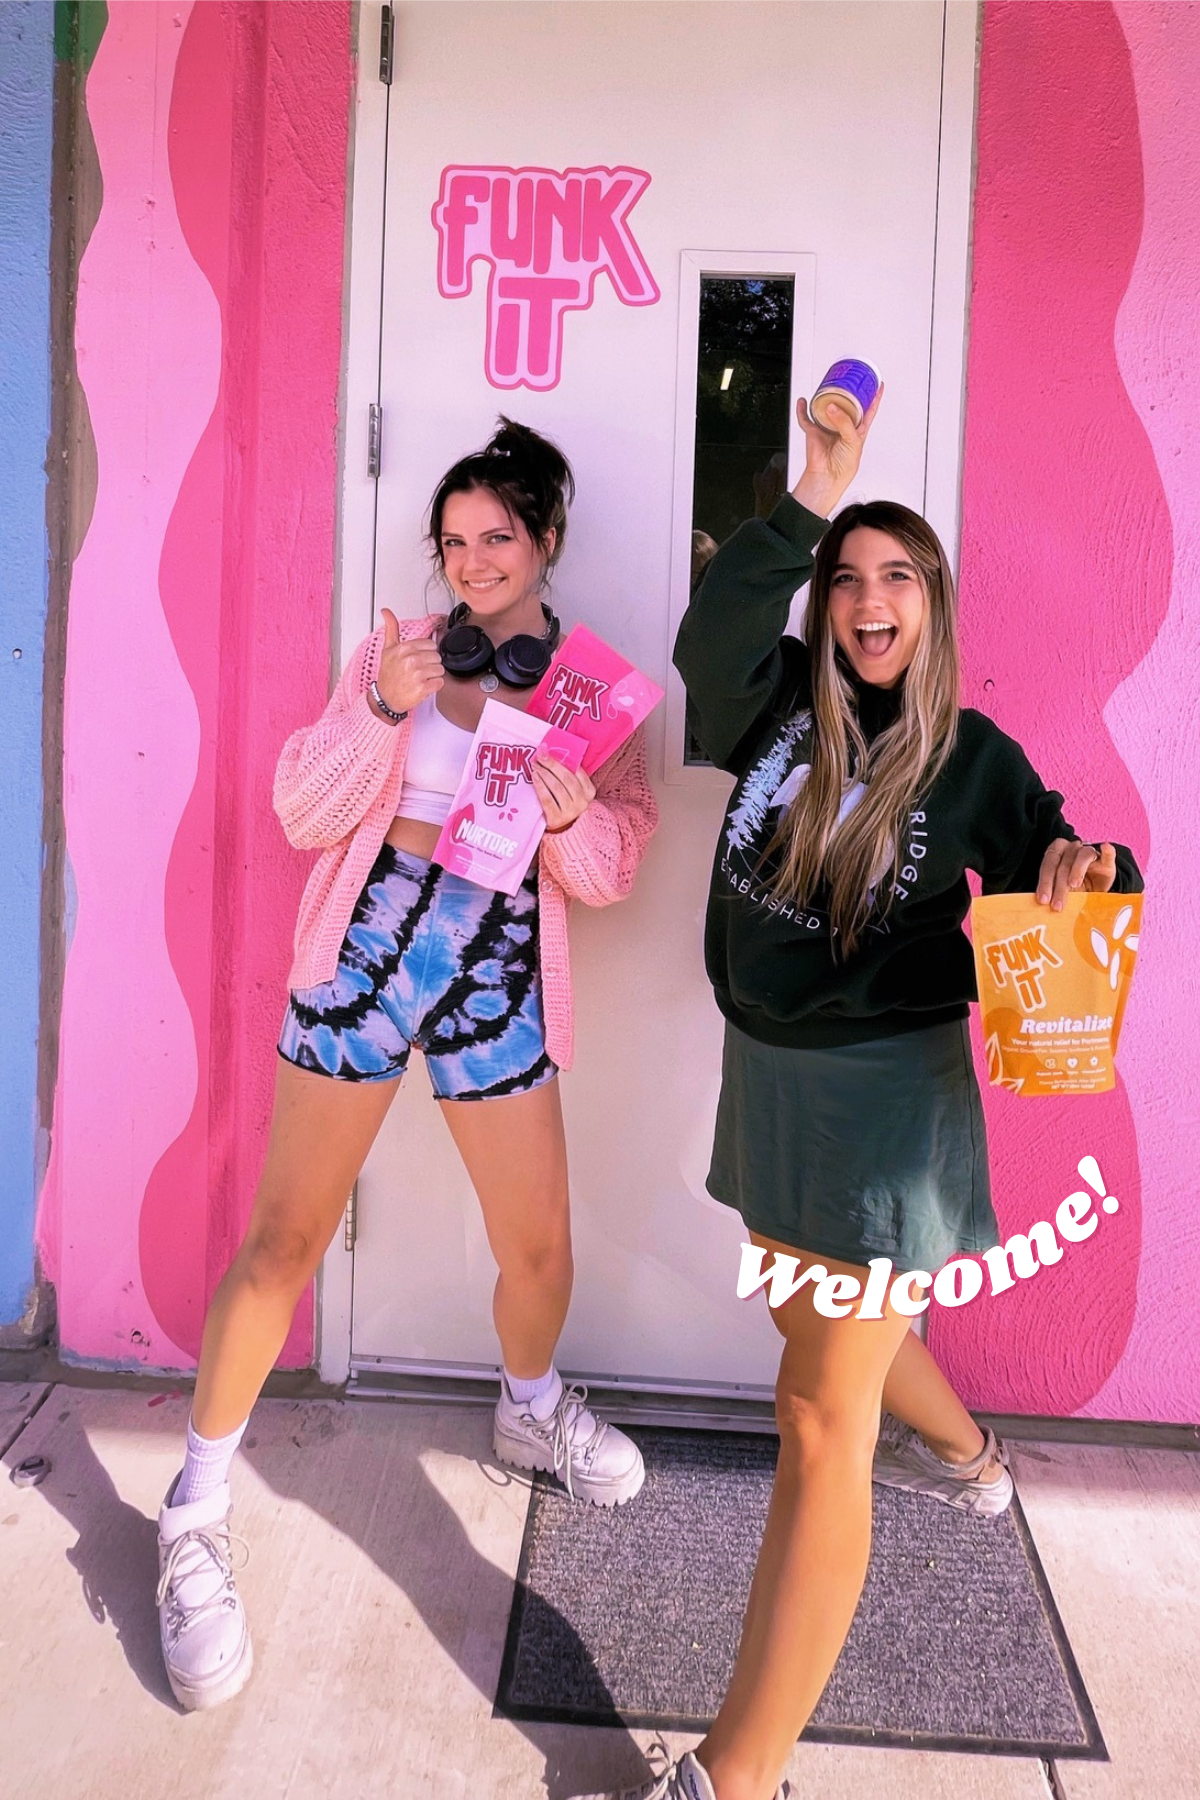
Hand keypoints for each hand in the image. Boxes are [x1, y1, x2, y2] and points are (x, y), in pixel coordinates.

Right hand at [372, 607, 443, 716]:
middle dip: (430, 664)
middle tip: (417, 671)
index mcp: (405, 648)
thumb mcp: (388, 649)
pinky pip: (440, 682)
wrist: (386, 698)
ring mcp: (417, 674)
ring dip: (432, 676)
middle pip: (437, 657)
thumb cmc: (388, 674)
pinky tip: (423, 686)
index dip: (426, 653)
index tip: (417, 659)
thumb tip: (386, 611)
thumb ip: (391, 628)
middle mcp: (411, 660)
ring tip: (420, 679)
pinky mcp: (423, 688)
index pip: (431, 645)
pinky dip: (434, 686)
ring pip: (440, 670)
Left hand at [532, 754, 594, 832]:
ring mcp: (570, 812)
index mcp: (589, 793)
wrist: (565, 834)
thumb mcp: (575, 793)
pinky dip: (540, 786)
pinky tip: (534, 777)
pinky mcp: (556, 819)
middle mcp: (582, 802)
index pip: (578, 772)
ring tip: (535, 765)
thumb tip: (554, 755)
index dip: (564, 759)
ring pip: (556, 787)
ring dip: (544, 773)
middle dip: (552, 764)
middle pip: (566, 778)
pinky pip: (547, 799)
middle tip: (540, 755)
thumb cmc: (567, 807)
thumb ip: (570, 778)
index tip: (550, 750)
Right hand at [791, 383, 883, 518]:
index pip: (869, 409)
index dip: (874, 397)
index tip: (878, 384)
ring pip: (828, 408)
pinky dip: (803, 409)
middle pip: (847, 405)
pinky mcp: (814, 432)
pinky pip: (806, 418)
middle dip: (848, 393)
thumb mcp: (853, 440)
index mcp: (858, 430)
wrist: (827, 477)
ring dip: (827, 399)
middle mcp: (843, 427)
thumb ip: (844, 422)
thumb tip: (832, 407)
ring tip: (827, 387)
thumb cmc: (844, 466)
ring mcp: (828, 428)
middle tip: (849, 381)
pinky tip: (804, 401)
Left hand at [1036, 839, 1117, 909]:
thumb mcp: (1062, 890)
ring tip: (1074, 884)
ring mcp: (1090, 851)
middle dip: (1058, 885)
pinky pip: (1108, 854)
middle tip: (1057, 905)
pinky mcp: (1106, 860)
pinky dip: (1107, 851)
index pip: (1049, 864)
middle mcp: (1072, 848)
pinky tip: (1105, 847)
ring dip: (1077, 870)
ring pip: (1082, 856)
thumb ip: (1052, 892)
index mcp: (1056, 852)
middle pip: (1063, 863)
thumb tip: (1041, 905)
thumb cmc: (1075, 888)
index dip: (1044, 882)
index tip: (1043, 900)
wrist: (1096, 889)